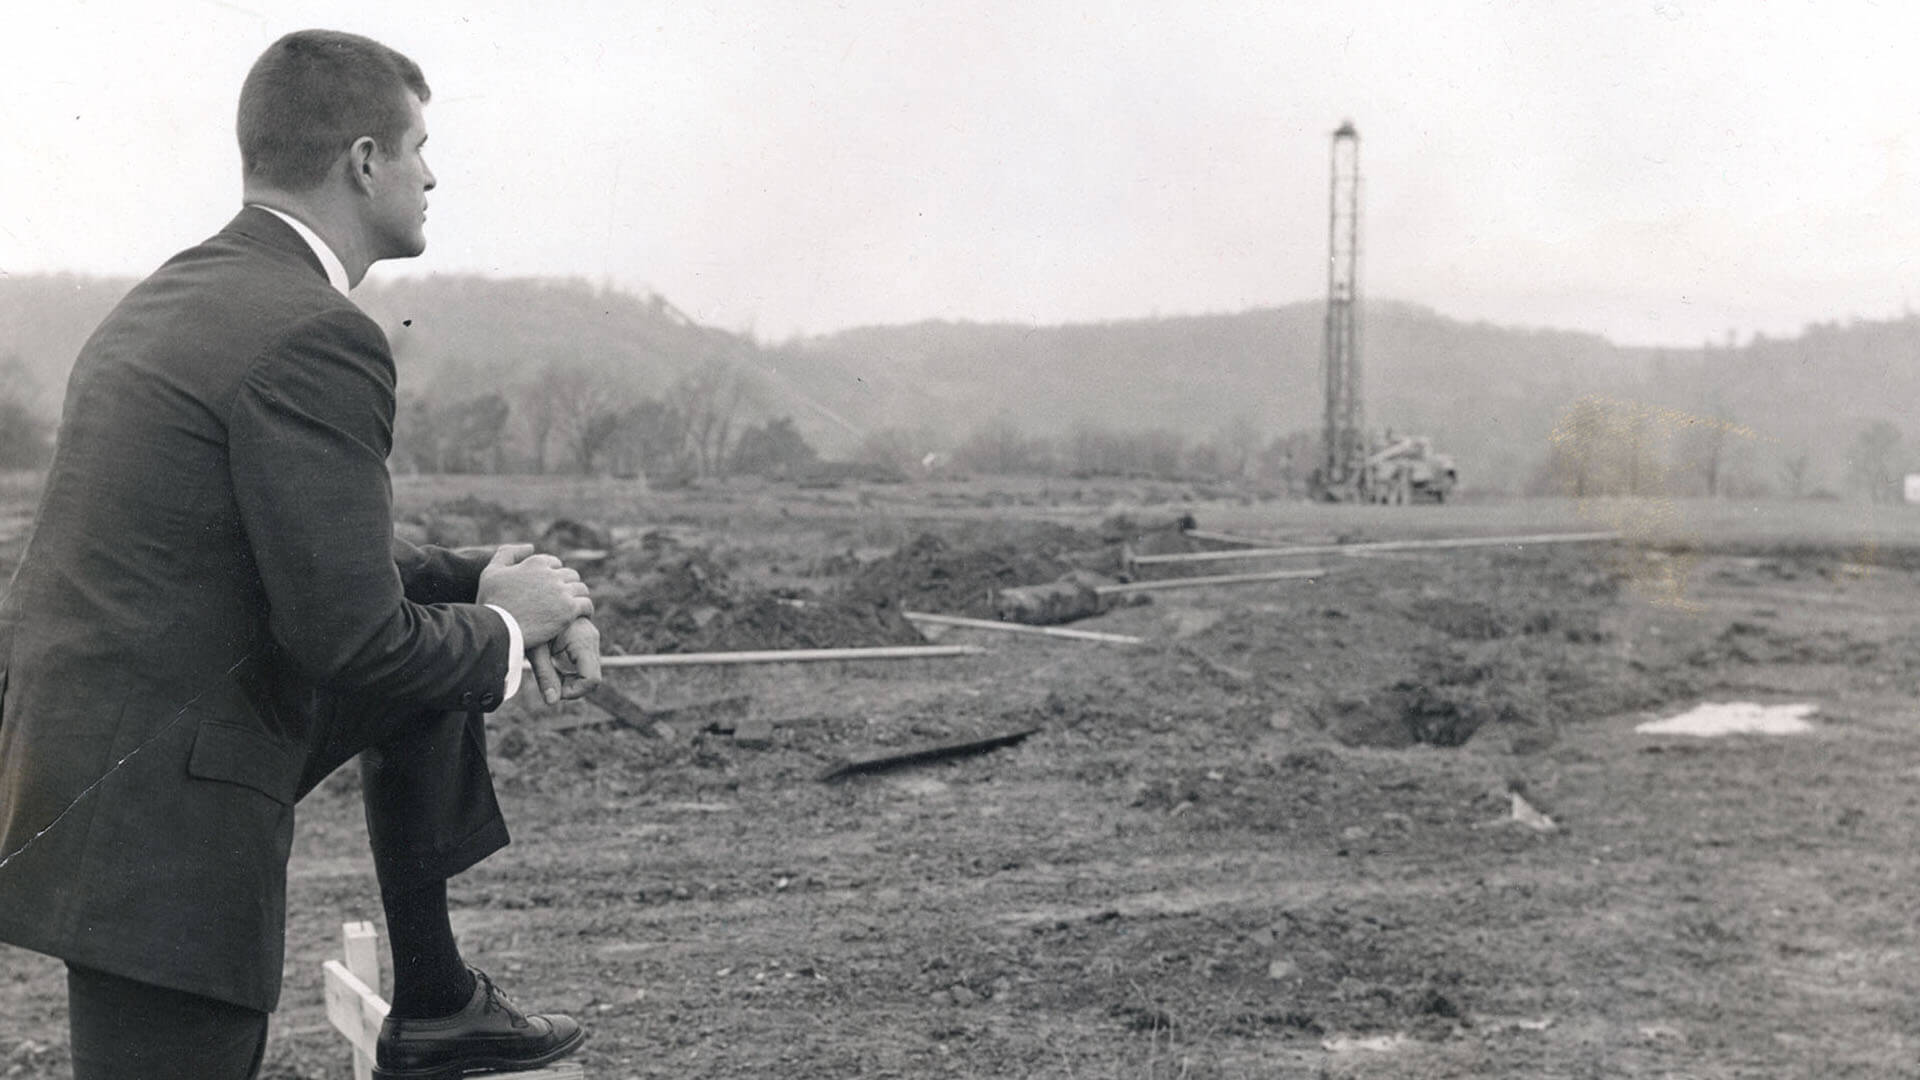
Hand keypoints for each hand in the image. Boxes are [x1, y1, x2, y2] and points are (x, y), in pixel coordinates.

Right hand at [476, 543, 592, 645]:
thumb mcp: (491, 572)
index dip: (553, 575)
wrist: (496, 629)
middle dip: (567, 585)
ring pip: (581, 589)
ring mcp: (561, 592)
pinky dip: (587, 610)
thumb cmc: (491, 603)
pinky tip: (582, 616)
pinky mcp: (568, 610)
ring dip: (578, 597)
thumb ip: (508, 553)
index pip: (554, 563)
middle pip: (570, 575)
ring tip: (574, 608)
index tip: (549, 589)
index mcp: (535, 563)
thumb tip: (530, 547)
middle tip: (563, 600)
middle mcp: (551, 574)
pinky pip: (587, 604)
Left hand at [530, 618, 601, 704]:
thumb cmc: (529, 622)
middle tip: (549, 683)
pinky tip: (554, 666)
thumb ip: (546, 676)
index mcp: (583, 641)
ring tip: (550, 674)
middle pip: (593, 678)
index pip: (592, 679)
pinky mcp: (586, 638)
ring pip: (592, 672)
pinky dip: (573, 672)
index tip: (555, 690)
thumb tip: (552, 702)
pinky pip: (587, 663)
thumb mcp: (536, 651)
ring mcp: (591, 638)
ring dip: (573, 680)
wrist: (529, 599)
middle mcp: (592, 638)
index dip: (575, 692)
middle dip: (573, 687)